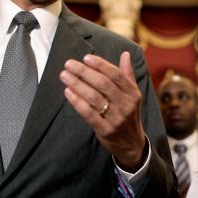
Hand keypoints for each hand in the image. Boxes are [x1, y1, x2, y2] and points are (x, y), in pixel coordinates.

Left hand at [61, 51, 146, 169]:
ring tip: (65, 75)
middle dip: (84, 72)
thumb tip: (125, 54)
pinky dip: (77, 102)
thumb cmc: (128, 114)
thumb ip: (127, 75)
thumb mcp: (132, 95)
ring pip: (94, 98)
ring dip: (77, 84)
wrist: (131, 144)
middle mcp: (126, 105)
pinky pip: (88, 113)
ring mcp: (116, 118)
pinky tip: (68, 92)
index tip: (86, 58)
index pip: (116, 75)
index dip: (100, 65)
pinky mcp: (105, 130)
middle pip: (103, 84)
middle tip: (69, 64)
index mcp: (132, 93)